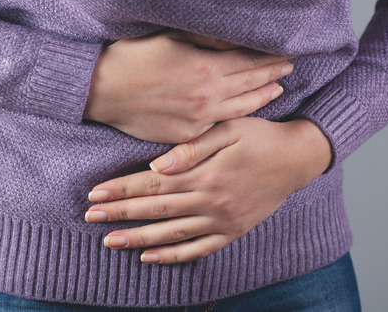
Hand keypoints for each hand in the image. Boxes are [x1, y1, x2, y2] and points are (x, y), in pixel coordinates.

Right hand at [83, 30, 295, 143]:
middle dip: (272, 73)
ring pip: (242, 108)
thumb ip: (207, 39)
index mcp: (205, 68)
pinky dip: (239, 116)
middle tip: (290, 66)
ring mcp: (199, 119)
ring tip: (278, 88)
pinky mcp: (187, 135)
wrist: (101, 90)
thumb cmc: (132, 56)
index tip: (286, 50)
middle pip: (251, 83)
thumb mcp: (170, 37)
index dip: (269, 56)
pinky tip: (246, 110)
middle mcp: (207, 96)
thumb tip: (236, 38)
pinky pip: (220, 126)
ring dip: (263, 97)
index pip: (249, 61)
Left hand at [84, 117, 333, 263]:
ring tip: (110, 241)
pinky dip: (173, 256)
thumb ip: (192, 147)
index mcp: (206, 174)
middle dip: (120, 214)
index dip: (121, 189)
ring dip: (138, 239)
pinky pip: (198, 250)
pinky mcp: (232, 231)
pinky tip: (149, 258)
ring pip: (171, 234)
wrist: (297, 158)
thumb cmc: (260, 136)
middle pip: (155, 210)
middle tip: (90, 218)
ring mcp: (222, 221)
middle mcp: (211, 202)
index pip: (153, 184)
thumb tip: (157, 166)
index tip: (94, 194)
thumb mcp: (229, 129)